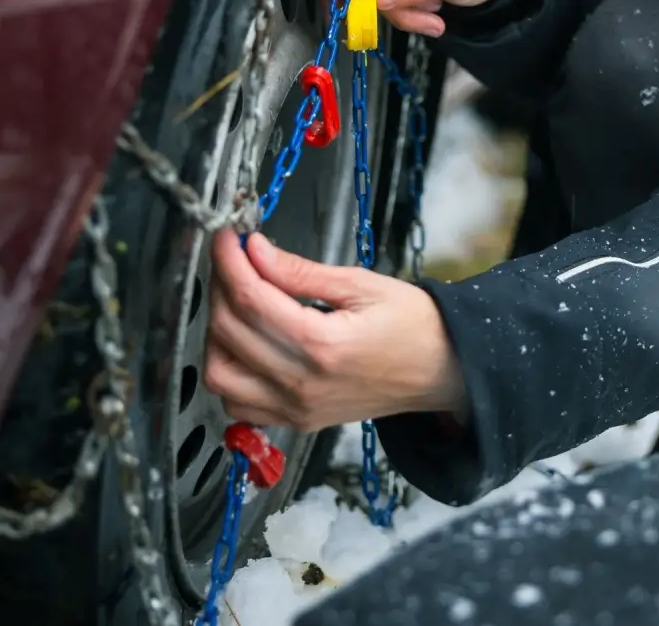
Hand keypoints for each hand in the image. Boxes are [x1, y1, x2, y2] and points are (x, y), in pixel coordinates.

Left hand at [202, 229, 468, 430]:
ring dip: (216, 333)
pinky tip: (244, 344)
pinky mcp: (295, 420)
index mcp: (322, 345)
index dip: (229, 261)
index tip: (226, 237)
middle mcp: (301, 383)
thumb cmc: (414, 326)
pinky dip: (228, 371)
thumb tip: (254, 250)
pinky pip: (236, 403)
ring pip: (220, 374)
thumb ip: (301, 271)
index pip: (250, 298)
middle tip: (234, 260)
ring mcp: (295, 408)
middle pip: (228, 331)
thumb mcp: (362, 284)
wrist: (442, 371)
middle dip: (220, 286)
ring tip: (236, 302)